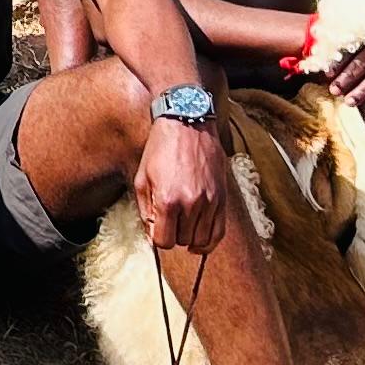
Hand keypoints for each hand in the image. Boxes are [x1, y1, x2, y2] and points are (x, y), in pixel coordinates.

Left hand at [134, 107, 228, 252]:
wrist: (188, 123)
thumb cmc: (161, 149)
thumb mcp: (142, 178)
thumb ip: (145, 211)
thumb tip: (151, 235)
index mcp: (168, 200)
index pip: (163, 241)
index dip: (157, 236)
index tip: (156, 226)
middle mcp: (191, 203)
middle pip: (182, 240)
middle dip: (173, 234)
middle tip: (169, 220)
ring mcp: (210, 201)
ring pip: (202, 239)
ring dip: (190, 237)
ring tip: (183, 226)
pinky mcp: (222, 197)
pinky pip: (220, 231)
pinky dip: (209, 241)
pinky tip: (199, 239)